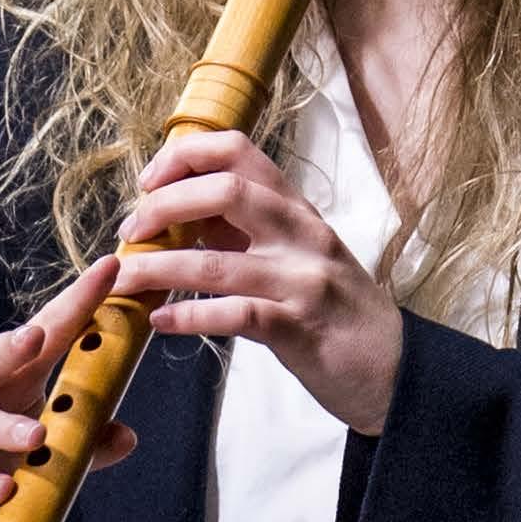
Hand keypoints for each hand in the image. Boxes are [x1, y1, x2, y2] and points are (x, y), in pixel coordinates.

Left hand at [108, 127, 404, 436]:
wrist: (397, 370)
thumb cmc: (339, 313)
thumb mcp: (300, 254)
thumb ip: (248, 230)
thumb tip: (182, 211)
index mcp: (297, 210)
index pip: (236, 151)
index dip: (183, 157)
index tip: (148, 183)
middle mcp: (302, 235)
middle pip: (223, 192)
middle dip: (163, 207)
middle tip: (131, 232)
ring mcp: (303, 281)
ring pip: (215, 262)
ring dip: (158, 269)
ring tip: (123, 280)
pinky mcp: (299, 330)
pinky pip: (234, 316)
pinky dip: (189, 318)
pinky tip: (160, 322)